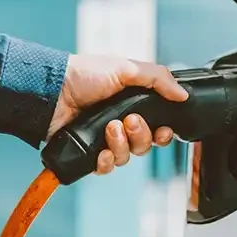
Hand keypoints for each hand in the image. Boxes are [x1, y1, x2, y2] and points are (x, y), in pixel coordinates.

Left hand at [47, 55, 187, 174]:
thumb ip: (158, 79)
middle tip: (128, 120)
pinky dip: (106, 162)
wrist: (53, 89)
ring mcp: (103, 140)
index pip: (157, 128)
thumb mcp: (126, 68)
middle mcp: (120, 124)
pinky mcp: (88, 154)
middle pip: (144, 145)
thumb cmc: (85, 74)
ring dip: (121, 144)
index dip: (163, 133)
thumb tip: (183, 95)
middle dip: (140, 135)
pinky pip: (106, 168)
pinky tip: (101, 152)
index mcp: (132, 105)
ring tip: (109, 128)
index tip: (163, 130)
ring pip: (127, 158)